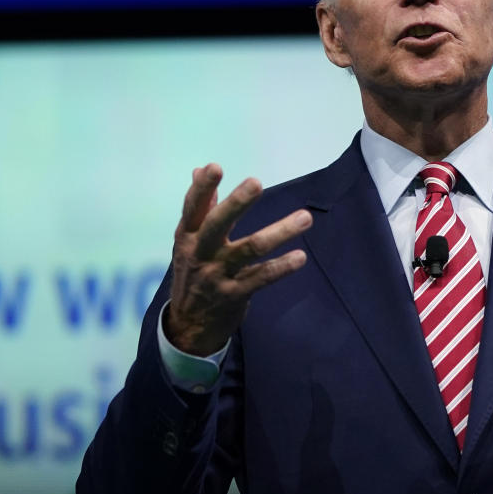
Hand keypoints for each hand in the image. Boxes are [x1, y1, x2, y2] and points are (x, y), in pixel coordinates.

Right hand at [166, 163, 311, 355]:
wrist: (188, 326)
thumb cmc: (193, 273)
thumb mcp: (188, 242)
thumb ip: (200, 208)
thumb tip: (201, 169)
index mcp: (187, 236)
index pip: (192, 208)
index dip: (202, 188)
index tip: (215, 167)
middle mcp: (200, 253)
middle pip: (218, 225)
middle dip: (237, 203)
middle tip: (256, 183)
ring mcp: (218, 275)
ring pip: (249, 250)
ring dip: (279, 232)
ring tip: (305, 218)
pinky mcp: (235, 295)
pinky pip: (261, 278)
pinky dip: (281, 267)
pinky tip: (300, 257)